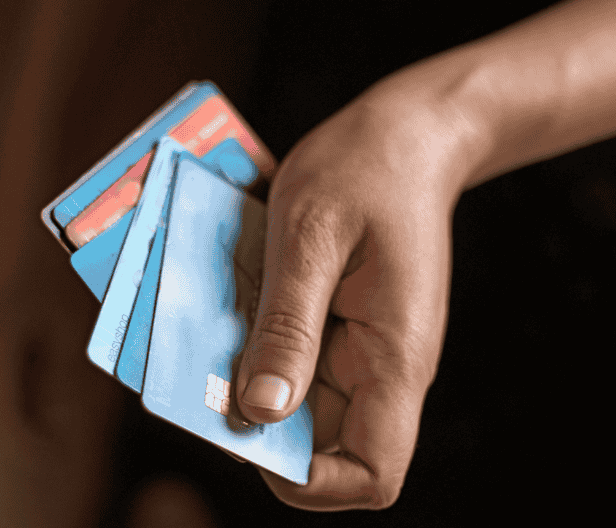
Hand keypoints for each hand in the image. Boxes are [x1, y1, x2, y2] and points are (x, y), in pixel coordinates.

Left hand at [234, 76, 476, 509]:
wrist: (408, 134)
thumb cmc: (366, 171)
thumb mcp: (312, 239)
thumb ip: (289, 327)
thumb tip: (260, 410)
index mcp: (396, 357)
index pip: (373, 472)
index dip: (313, 481)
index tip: (250, 435)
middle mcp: (385, 368)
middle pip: (326, 446)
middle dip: (261, 426)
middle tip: (207, 375)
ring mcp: (365, 349)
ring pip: (303, 405)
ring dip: (253, 383)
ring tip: (218, 332)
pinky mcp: (344, 328)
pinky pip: (297, 362)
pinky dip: (260, 349)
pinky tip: (236, 308)